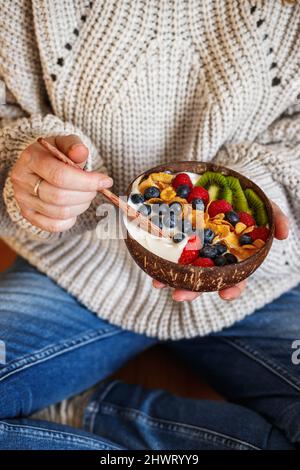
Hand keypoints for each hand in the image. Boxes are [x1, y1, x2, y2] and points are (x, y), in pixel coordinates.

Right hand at [11, 135, 112, 231]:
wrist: (37, 165)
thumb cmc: (55, 153)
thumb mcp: (64, 143)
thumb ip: (73, 146)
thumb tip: (81, 152)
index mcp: (30, 159)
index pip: (60, 176)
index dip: (87, 181)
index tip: (106, 181)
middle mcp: (22, 180)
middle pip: (59, 197)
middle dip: (86, 195)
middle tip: (96, 189)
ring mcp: (23, 200)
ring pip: (60, 212)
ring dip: (81, 206)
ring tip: (86, 195)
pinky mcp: (28, 215)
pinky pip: (54, 225)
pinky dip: (70, 219)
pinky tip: (75, 206)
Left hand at [153, 200, 288, 301]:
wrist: (221, 183)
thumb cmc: (245, 201)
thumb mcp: (263, 206)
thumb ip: (275, 217)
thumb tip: (284, 233)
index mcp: (233, 257)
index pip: (236, 279)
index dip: (232, 288)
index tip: (225, 294)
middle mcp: (212, 258)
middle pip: (203, 279)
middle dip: (191, 290)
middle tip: (179, 296)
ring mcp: (193, 249)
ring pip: (182, 270)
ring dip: (169, 279)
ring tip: (158, 284)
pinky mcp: (177, 237)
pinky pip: (166, 250)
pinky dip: (157, 258)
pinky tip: (148, 261)